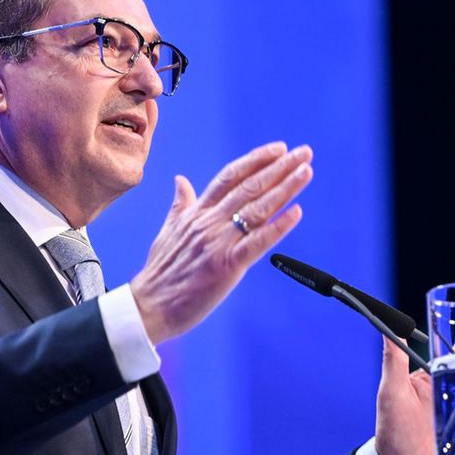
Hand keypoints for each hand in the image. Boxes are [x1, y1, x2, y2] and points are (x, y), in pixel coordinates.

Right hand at [130, 141, 311, 343]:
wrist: (149, 306)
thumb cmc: (160, 273)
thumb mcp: (168, 230)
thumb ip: (180, 204)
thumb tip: (181, 180)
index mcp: (196, 212)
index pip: (230, 176)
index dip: (255, 160)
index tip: (278, 149)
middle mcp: (209, 222)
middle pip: (249, 186)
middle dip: (279, 167)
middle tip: (303, 153)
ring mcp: (218, 242)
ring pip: (257, 208)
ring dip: (285, 188)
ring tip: (305, 172)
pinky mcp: (226, 265)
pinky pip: (257, 242)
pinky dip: (278, 227)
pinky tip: (296, 213)